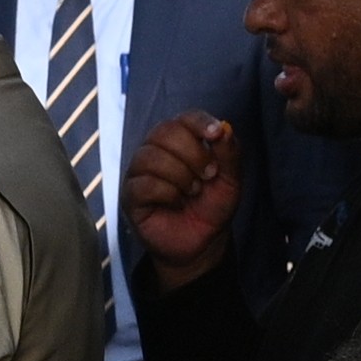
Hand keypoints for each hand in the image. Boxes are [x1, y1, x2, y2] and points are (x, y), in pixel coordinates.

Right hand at [128, 111, 245, 292]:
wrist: (202, 242)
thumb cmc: (212, 206)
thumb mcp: (230, 180)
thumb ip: (229, 153)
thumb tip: (224, 128)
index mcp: (181, 142)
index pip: (184, 119)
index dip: (199, 122)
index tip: (215, 135)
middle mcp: (156, 151)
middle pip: (164, 132)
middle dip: (193, 153)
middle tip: (209, 175)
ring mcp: (140, 173)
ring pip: (151, 157)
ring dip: (180, 175)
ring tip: (193, 191)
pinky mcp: (131, 195)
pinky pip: (144, 184)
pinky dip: (167, 193)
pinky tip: (176, 202)